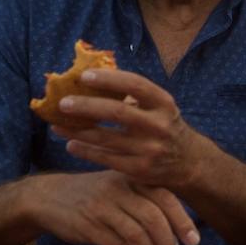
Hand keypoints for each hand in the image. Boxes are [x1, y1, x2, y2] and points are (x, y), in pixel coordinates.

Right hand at [30, 171, 198, 244]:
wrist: (47, 197)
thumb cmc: (91, 196)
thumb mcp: (117, 188)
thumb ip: (141, 203)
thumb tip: (171, 235)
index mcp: (131, 177)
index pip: (165, 197)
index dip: (182, 220)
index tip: (193, 241)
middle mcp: (119, 188)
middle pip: (153, 218)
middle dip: (167, 243)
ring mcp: (103, 206)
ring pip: (136, 234)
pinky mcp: (88, 224)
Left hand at [53, 68, 211, 189]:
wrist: (188, 162)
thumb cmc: (164, 126)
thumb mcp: (159, 107)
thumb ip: (134, 96)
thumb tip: (92, 80)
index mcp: (163, 103)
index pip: (136, 85)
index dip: (109, 79)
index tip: (84, 75)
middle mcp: (159, 125)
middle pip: (117, 112)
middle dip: (87, 106)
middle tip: (63, 103)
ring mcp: (150, 149)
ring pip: (106, 138)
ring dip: (78, 131)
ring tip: (57, 126)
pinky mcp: (140, 169)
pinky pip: (106, 159)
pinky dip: (86, 151)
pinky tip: (71, 144)